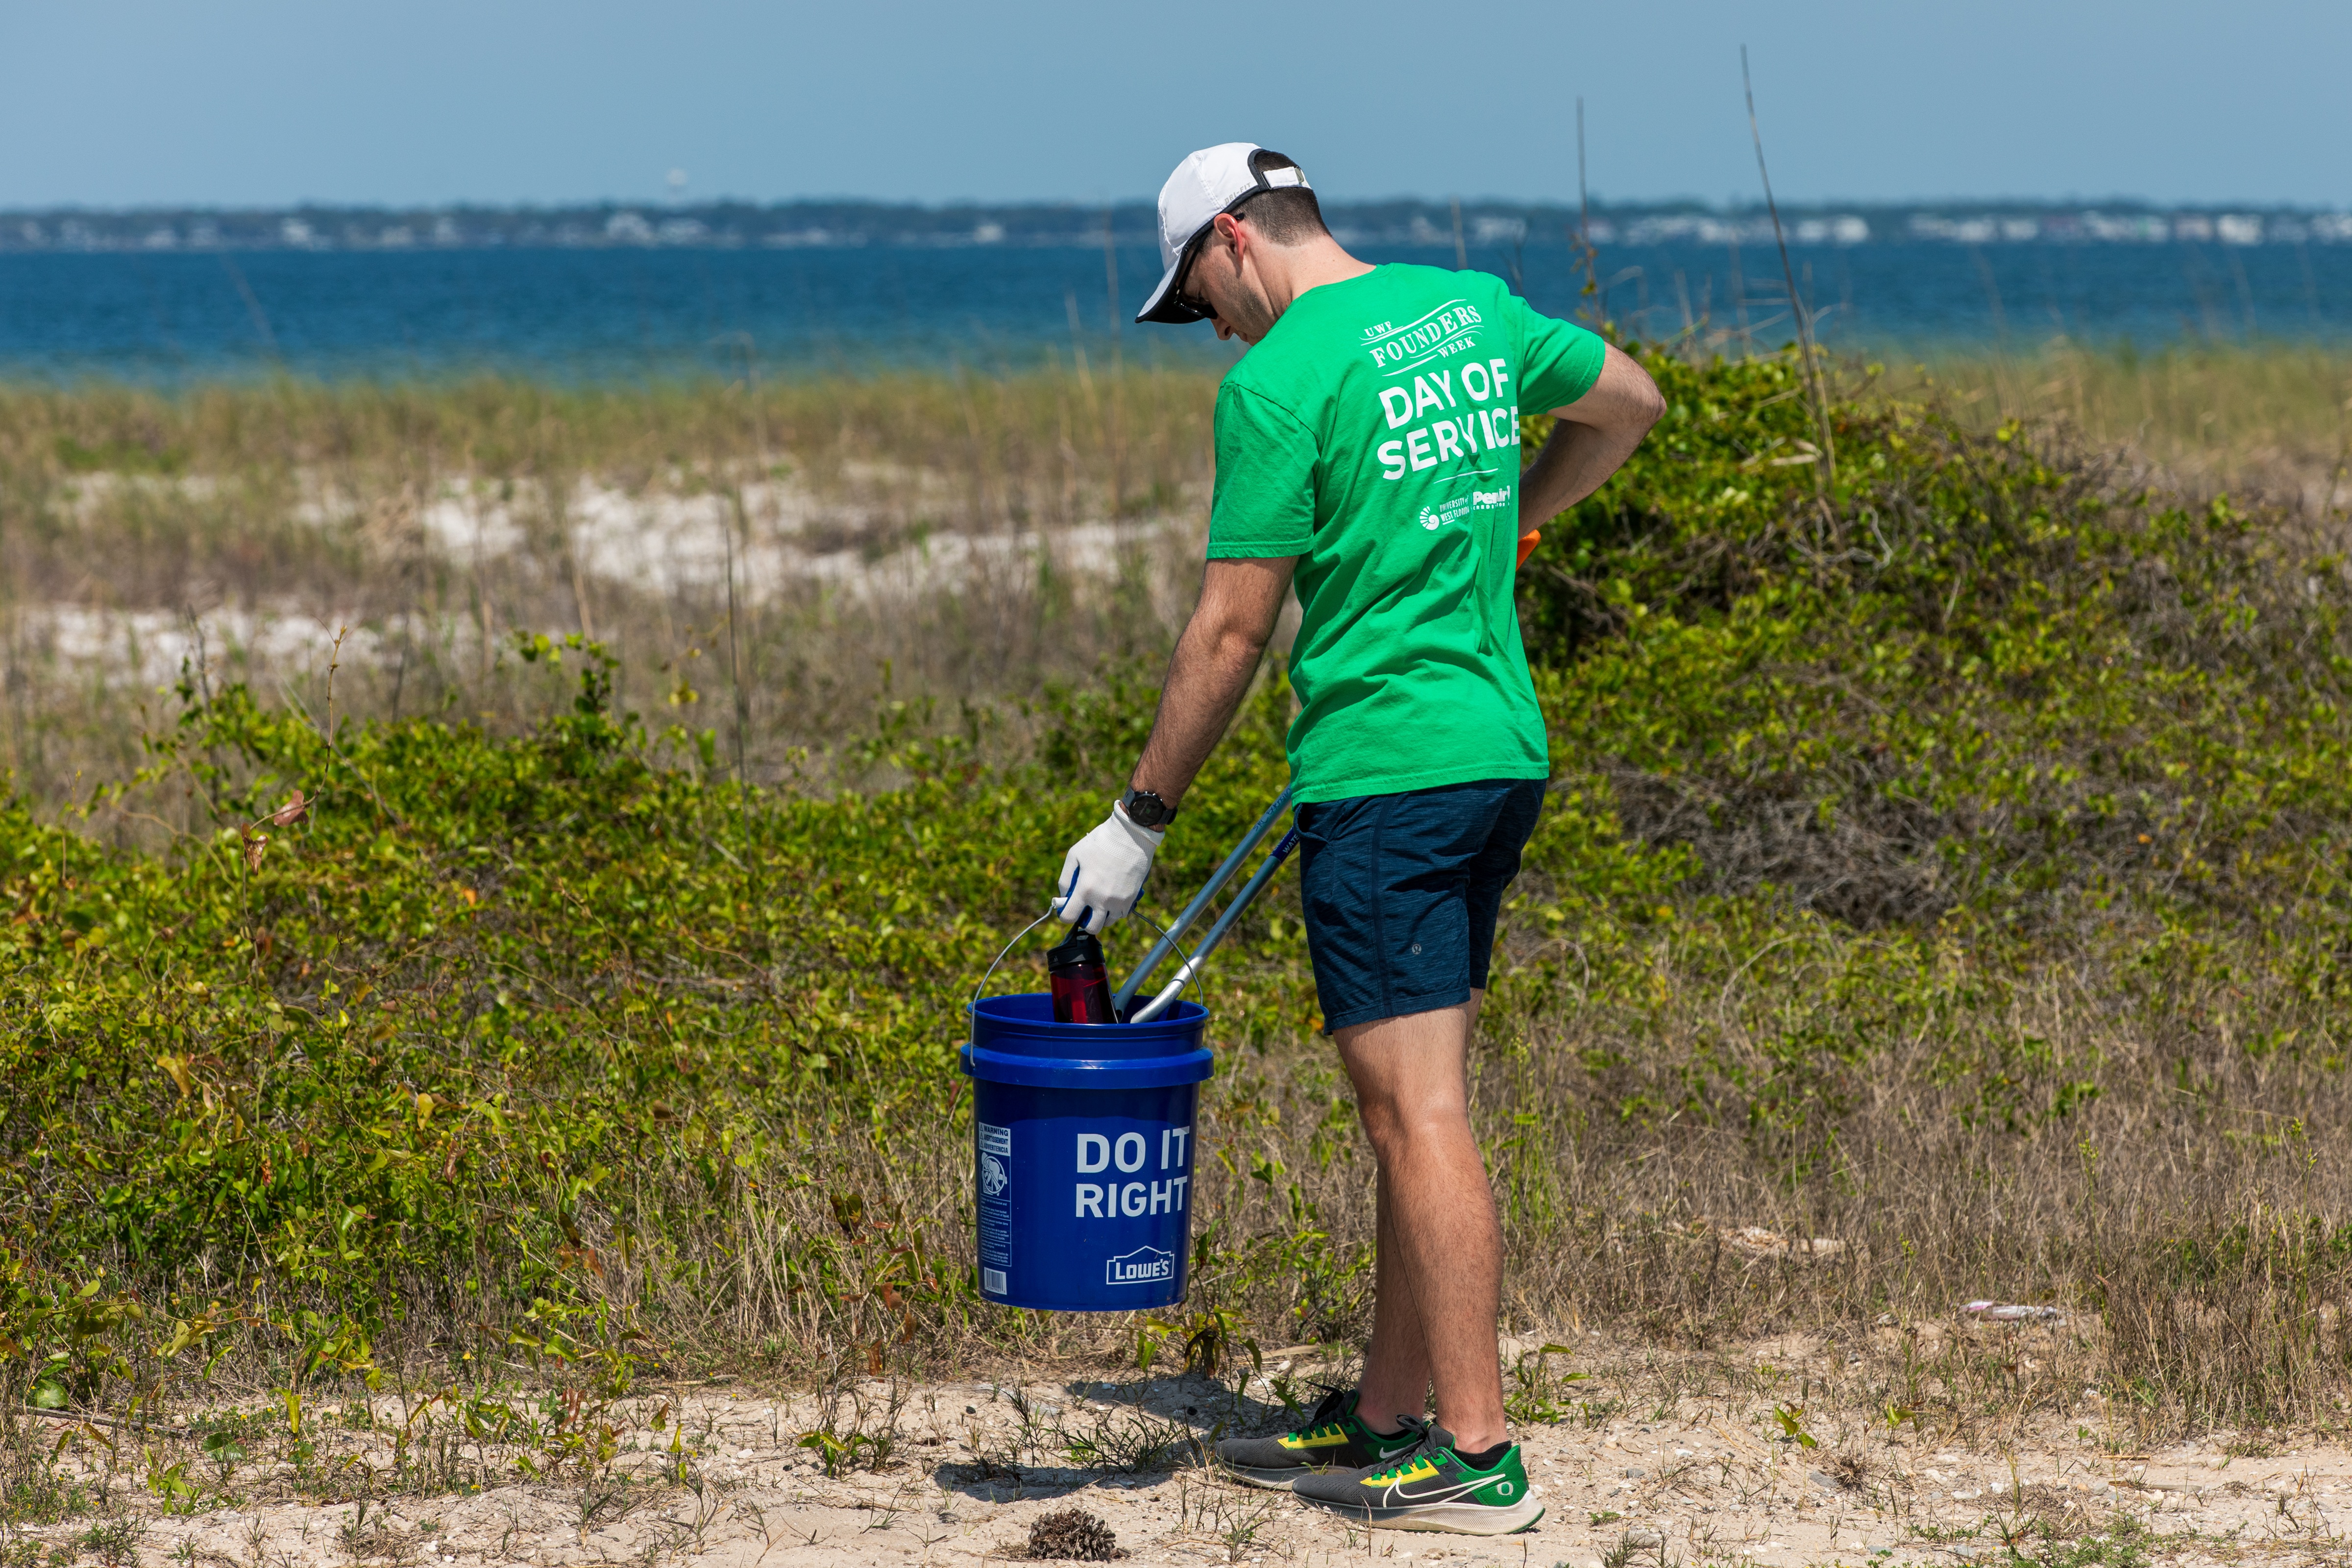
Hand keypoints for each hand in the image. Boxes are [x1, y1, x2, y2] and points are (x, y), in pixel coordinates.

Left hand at [1053, 803, 1163, 932]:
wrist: (1131, 834)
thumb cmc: (1100, 842)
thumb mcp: (1075, 855)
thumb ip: (1066, 879)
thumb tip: (1064, 896)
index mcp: (1085, 889)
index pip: (1069, 917)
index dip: (1065, 915)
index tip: (1067, 909)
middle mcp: (1102, 900)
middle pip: (1091, 927)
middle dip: (1085, 921)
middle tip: (1085, 908)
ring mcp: (1119, 901)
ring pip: (1108, 923)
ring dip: (1102, 916)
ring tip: (1100, 901)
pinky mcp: (1132, 898)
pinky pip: (1121, 914)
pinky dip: (1115, 910)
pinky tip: (1112, 897)